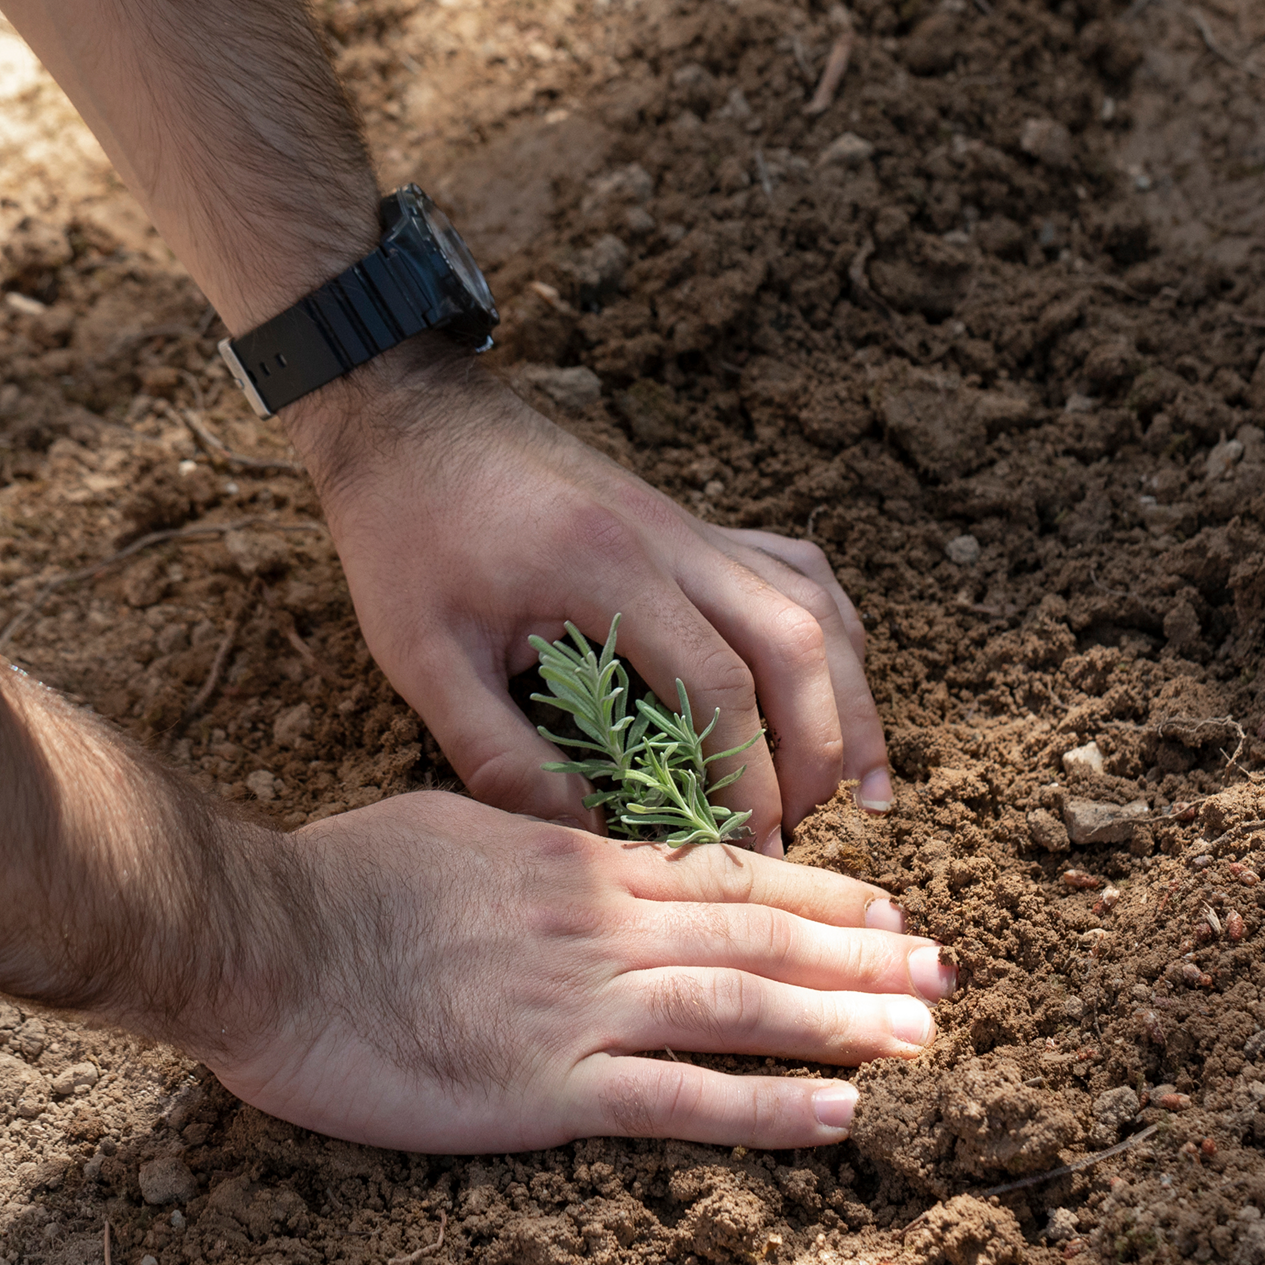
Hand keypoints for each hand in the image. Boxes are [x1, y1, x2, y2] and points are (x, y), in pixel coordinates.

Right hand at [192, 792, 945, 1152]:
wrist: (264, 940)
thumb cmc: (336, 883)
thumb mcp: (454, 826)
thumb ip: (533, 842)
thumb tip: (577, 842)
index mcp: (577, 865)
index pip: (725, 874)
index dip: (816, 890)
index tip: (885, 904)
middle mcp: (601, 927)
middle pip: (760, 936)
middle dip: (863, 953)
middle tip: (946, 970)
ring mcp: (580, 1008)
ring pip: (743, 1009)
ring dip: (844, 1021)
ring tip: (924, 1034)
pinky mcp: (546, 1088)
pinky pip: (679, 1101)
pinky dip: (766, 1108)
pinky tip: (839, 1114)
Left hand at [292, 345, 890, 853]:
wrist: (407, 417)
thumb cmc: (406, 533)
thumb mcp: (422, 657)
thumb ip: (498, 753)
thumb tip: (582, 838)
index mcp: (609, 570)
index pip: (719, 688)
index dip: (747, 776)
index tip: (749, 847)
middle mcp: (673, 539)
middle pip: (798, 642)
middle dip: (821, 746)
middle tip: (803, 828)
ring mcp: (690, 524)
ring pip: (814, 605)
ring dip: (848, 694)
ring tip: (858, 783)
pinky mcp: (688, 520)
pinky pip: (793, 569)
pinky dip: (828, 632)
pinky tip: (829, 686)